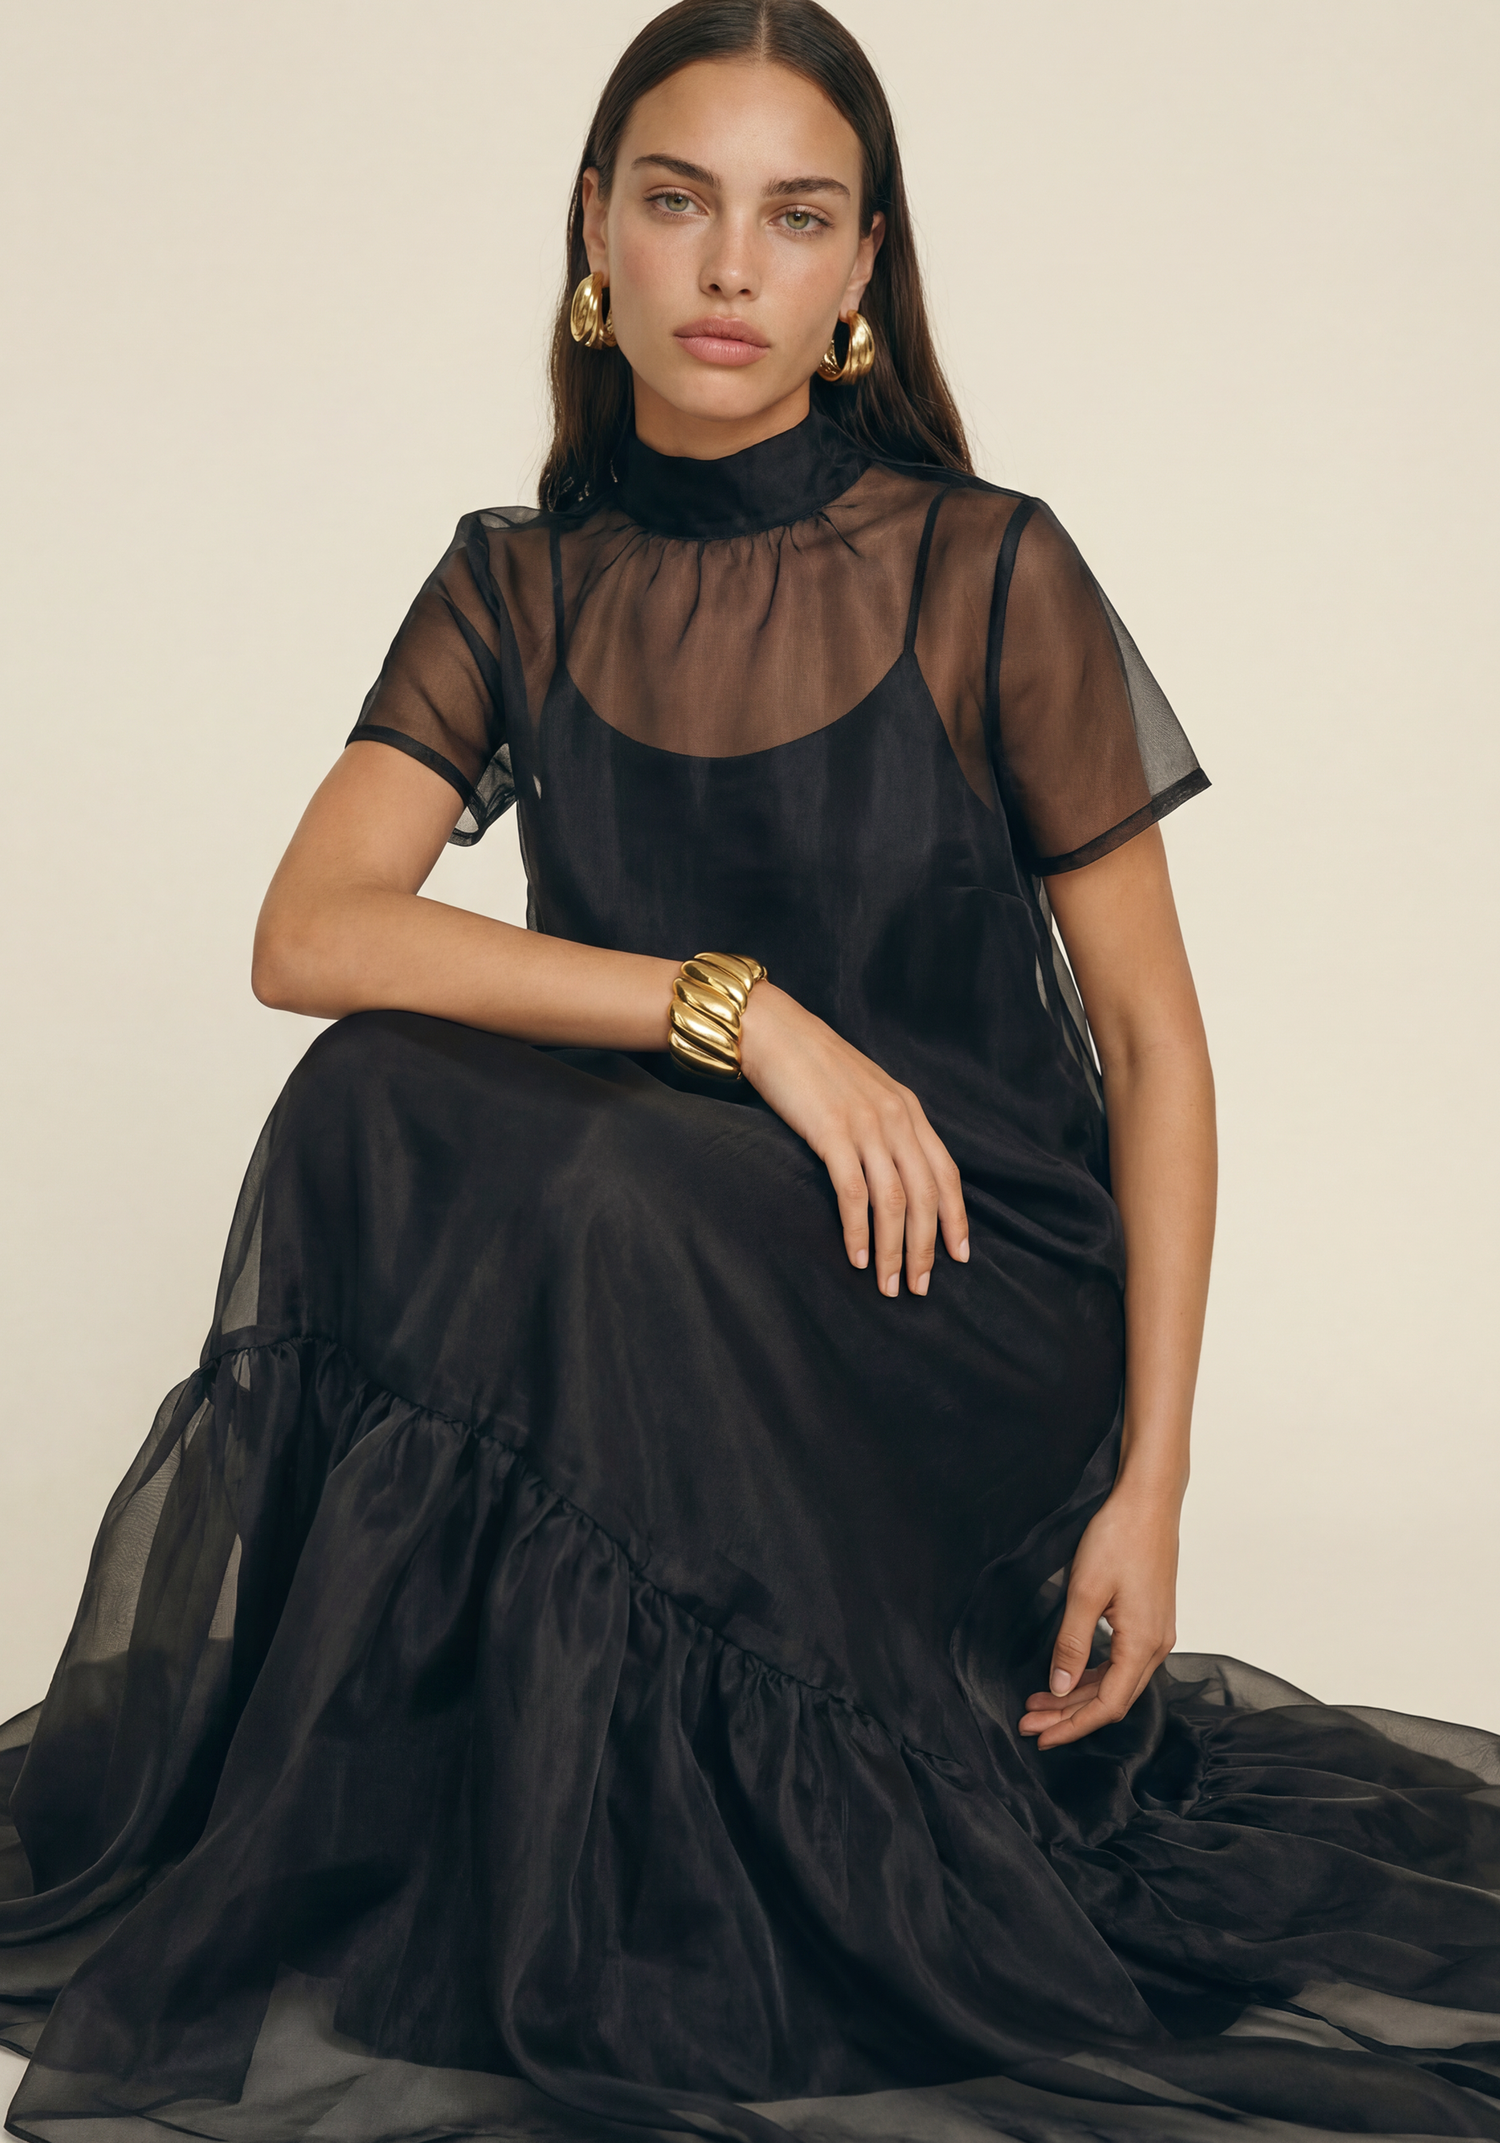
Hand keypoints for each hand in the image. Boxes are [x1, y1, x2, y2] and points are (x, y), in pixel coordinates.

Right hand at [738, 982, 968, 1296]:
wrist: (772, 1030)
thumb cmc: (812, 1065)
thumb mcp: (863, 1091)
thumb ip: (885, 1124)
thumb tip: (895, 1169)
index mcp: (908, 1109)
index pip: (946, 1172)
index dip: (956, 1217)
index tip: (960, 1255)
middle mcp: (896, 1117)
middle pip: (925, 1194)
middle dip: (927, 1247)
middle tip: (921, 1287)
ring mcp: (865, 1124)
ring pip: (894, 1200)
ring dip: (894, 1249)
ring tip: (890, 1284)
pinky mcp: (831, 1132)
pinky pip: (854, 1192)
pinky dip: (859, 1230)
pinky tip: (855, 1256)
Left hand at [1018, 1476, 1180, 1748]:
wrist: (1149, 1501)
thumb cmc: (1119, 1538)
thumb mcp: (1085, 1591)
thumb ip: (1072, 1643)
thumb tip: (1059, 1687)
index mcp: (1143, 1645)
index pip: (1107, 1705)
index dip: (1072, 1725)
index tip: (1040, 1736)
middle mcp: (1157, 1646)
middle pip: (1111, 1699)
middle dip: (1069, 1715)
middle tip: (1029, 1722)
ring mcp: (1157, 1632)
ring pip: (1116, 1681)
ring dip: (1078, 1694)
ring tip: (1039, 1701)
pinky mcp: (1150, 1619)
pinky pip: (1122, 1661)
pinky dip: (1093, 1673)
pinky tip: (1068, 1674)